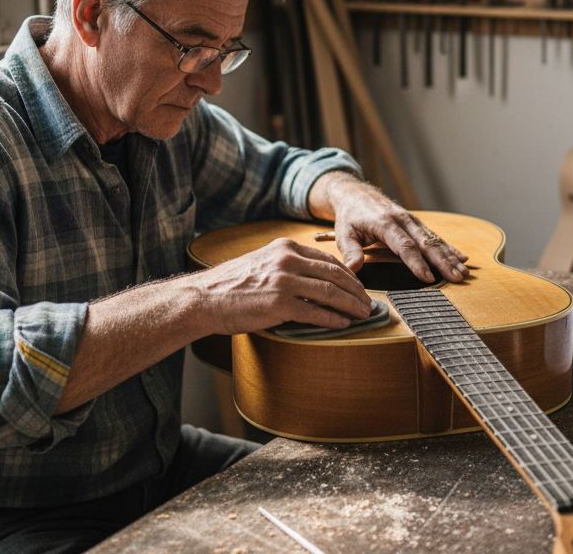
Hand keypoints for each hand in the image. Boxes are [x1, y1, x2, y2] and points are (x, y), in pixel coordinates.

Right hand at [189, 237, 371, 335]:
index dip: (348, 275)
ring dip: (350, 305)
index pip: (328, 259)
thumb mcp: (262, 263)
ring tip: (362, 314)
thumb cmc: (231, 285)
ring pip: (330, 292)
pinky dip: (333, 318)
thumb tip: (313, 280)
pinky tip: (343, 324)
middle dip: (356, 290)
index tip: (358, 286)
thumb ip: (286, 266)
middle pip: (335, 274)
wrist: (204, 298)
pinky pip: (315, 311)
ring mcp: (284, 281)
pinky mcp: (279, 303)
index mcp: (285, 248)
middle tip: (368, 302)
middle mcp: (287, 260)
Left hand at [314, 175, 469, 283]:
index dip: (417, 262)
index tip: (428, 278)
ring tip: (463, 271)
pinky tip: (462, 257)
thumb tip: (352, 270)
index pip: (404, 246)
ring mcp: (412, 221)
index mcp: (385, 223)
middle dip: (443, 261)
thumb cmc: (350, 217)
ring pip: (434, 240)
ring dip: (450, 256)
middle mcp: (403, 220)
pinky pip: (435, 236)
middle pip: (426, 243)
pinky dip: (449, 247)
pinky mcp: (416, 223)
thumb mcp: (344, 233)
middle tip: (457, 277)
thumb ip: (350, 252)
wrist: (356, 194)